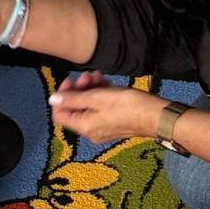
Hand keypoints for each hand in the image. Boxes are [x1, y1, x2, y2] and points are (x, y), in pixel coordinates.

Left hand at [48, 77, 164, 142]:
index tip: (70, 81)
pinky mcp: (114, 124)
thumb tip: (52, 99)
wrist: (157, 116)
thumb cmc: (128, 105)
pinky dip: (100, 96)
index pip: (59, 114)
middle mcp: (90, 131)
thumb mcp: (97, 97)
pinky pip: (99, 110)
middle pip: (74, 109)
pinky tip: (107, 84)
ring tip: (99, 77)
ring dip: (90, 90)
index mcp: (84, 126)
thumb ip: (73, 98)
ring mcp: (103, 129)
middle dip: (78, 89)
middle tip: (88, 76)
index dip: (62, 96)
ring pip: (87, 107)